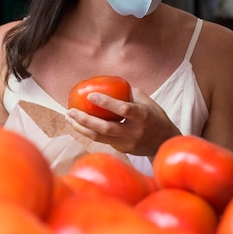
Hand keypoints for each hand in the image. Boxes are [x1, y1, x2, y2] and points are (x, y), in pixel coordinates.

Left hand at [65, 87, 179, 157]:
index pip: (124, 109)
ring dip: (81, 128)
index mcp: (143, 116)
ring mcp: (127, 143)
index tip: (91, 96)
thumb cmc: (154, 116)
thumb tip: (107, 84)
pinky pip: (101, 140)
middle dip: (85, 120)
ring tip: (69, 118)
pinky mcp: (121, 149)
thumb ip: (128, 93)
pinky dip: (88, 131)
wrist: (163, 142)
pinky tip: (78, 124)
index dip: (107, 102)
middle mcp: (134, 132)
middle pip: (106, 128)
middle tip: (71, 111)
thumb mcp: (147, 101)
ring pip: (99, 138)